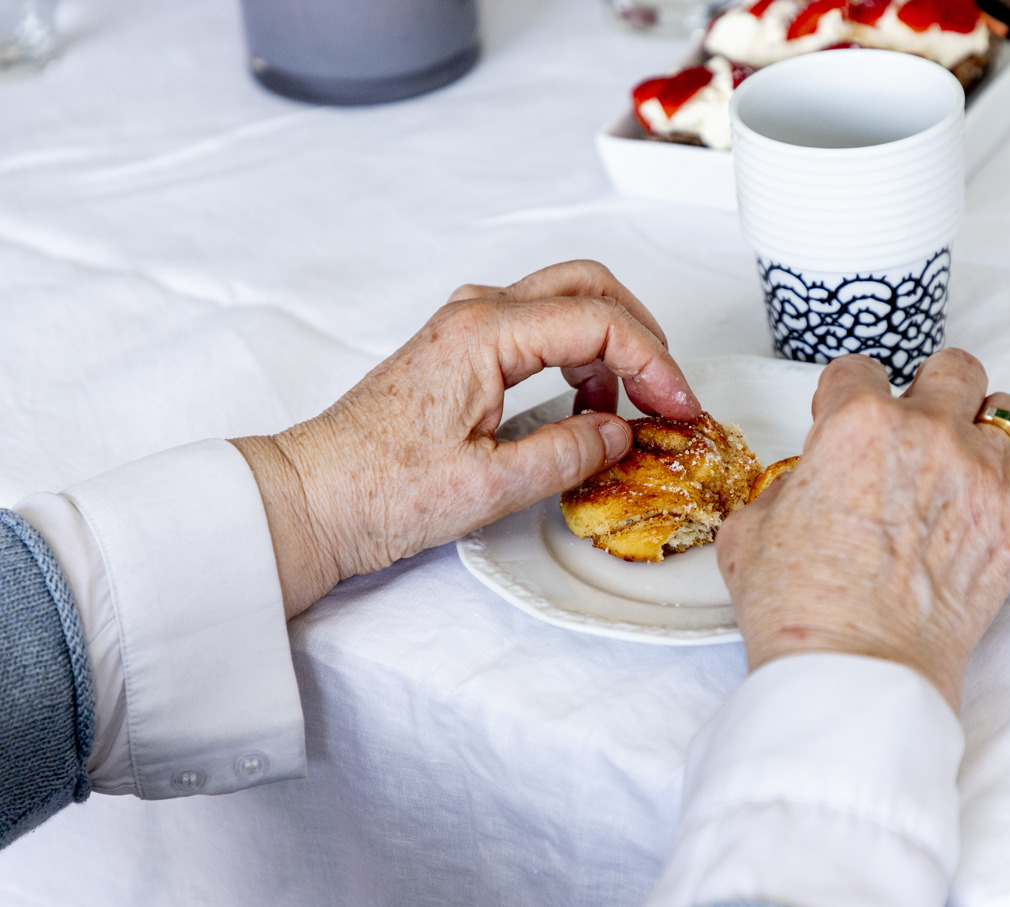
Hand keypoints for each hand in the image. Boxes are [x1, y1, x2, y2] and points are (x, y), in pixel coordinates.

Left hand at [231, 260, 699, 617]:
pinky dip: (577, 355)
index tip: (680, 408)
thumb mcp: (488, 487)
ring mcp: (465, 326)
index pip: (600, 323)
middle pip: (588, 285)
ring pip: (565, 301)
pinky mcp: (461, 349)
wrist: (310, 499)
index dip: (654, 364)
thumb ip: (567, 454)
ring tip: (627, 411)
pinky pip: (538, 327)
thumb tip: (621, 434)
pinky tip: (583, 408)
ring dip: (610, 344)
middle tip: (669, 392)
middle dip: (643, 333)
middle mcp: (476, 314)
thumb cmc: (378, 492)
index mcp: (484, 335)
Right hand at [716, 350, 1009, 710]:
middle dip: (923, 393)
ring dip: (979, 430)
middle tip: (904, 437)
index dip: (841, 398)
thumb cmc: (803, 610)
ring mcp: (984, 476)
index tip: (837, 423)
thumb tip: (806, 490)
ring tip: (957, 467)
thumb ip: (787, 488)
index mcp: (858, 424)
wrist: (855, 672)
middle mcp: (929, 435)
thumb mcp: (753, 529)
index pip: (857, 371)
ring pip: (1006, 411)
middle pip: (949, 370)